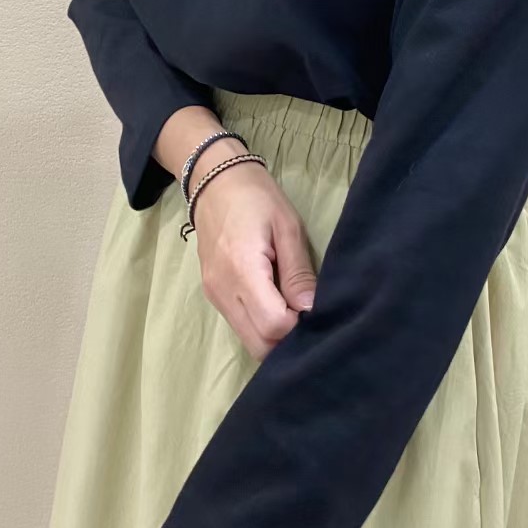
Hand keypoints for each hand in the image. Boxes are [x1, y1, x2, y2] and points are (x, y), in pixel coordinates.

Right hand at [191, 152, 316, 360]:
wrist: (214, 181)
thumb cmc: (257, 198)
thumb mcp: (288, 227)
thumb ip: (299, 273)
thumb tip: (313, 311)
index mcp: (243, 270)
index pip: (273, 326)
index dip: (298, 327)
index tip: (314, 309)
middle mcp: (223, 292)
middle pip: (259, 346)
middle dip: (287, 341)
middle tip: (307, 316)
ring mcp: (215, 297)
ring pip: (249, 341)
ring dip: (274, 335)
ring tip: (294, 308)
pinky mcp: (213, 296)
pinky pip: (241, 326)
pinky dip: (261, 326)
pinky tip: (277, 304)